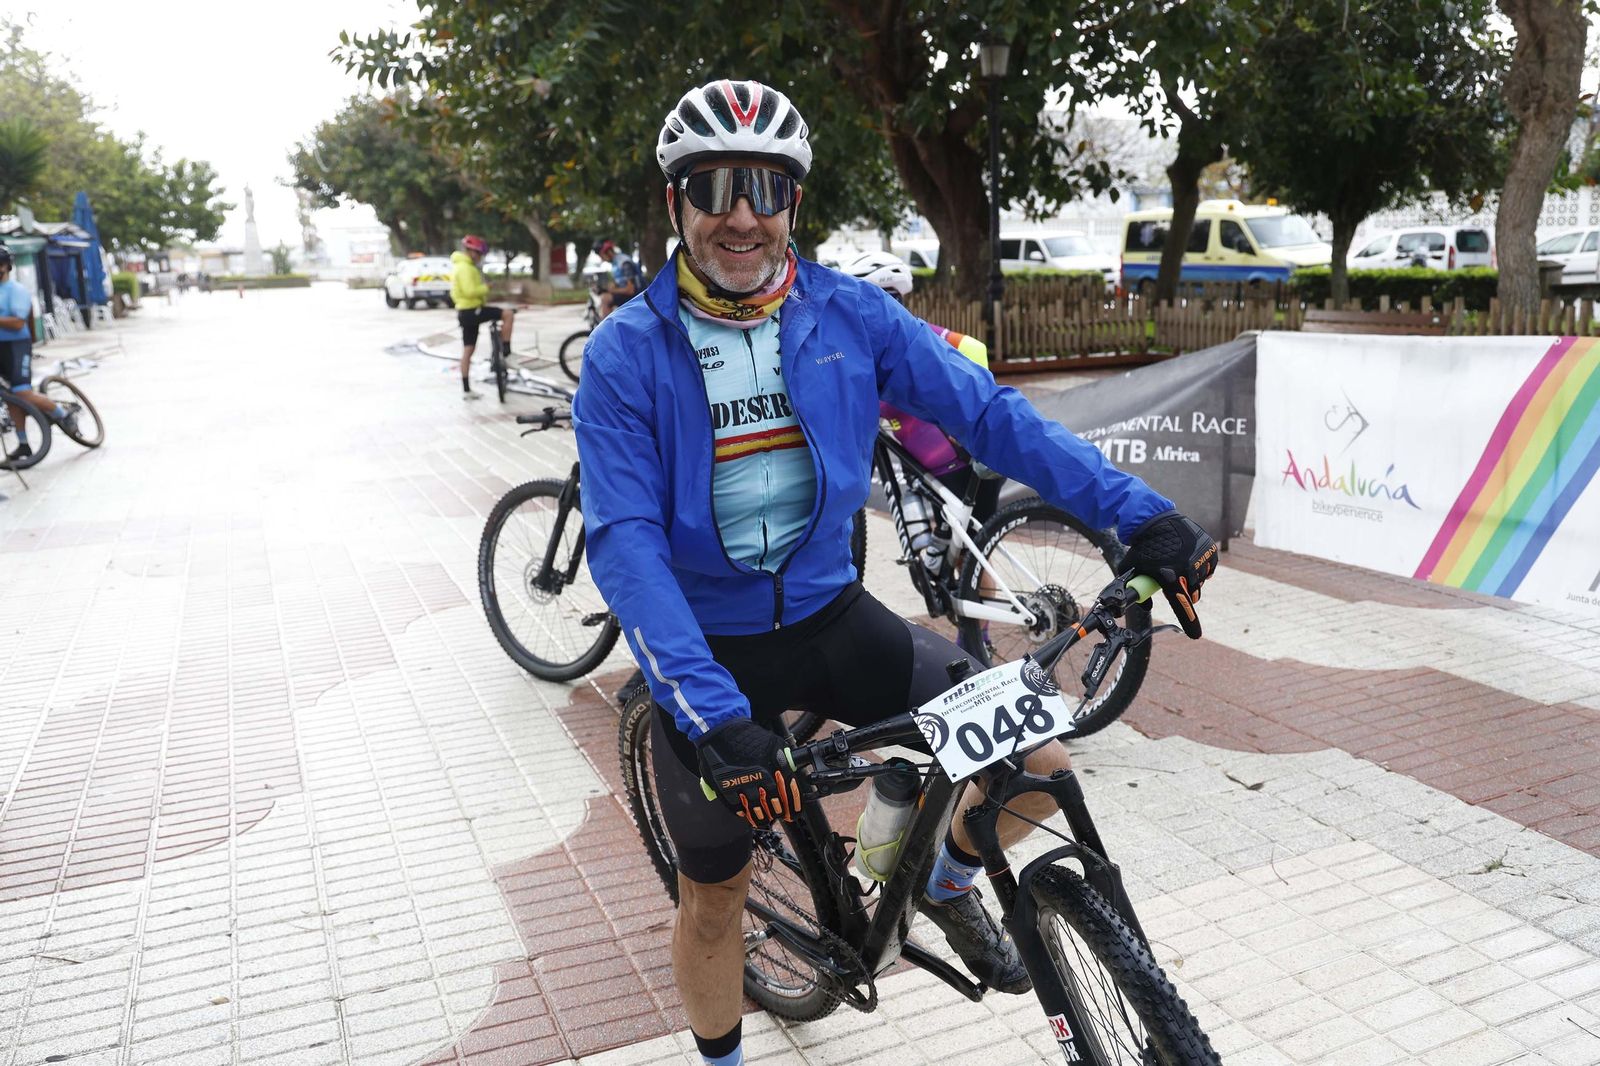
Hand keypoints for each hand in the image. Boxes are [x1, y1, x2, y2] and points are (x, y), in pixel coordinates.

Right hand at [696, 718, 800, 827]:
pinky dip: (743, 812)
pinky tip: (747, 813)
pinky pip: (737, 807)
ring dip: (762, 817)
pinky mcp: (726, 788)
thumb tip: (791, 772)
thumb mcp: (773, 743)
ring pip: (757, 809)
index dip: (793, 807)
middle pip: (774, 804)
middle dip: (779, 812)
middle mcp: (761, 777)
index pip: (790, 793)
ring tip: (764, 818)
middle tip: (779, 814)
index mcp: (776, 766)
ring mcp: (743, 784)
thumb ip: (783, 760)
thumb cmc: (747, 736)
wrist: (720, 730)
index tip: (793, 813)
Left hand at [1123, 511, 1217, 637]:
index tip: (1195, 635)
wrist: (1155, 520)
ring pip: (1201, 582)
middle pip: (1193, 595)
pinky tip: (1189, 560)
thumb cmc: (1142, 547)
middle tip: (1176, 584)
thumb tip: (1146, 606)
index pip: (1181, 604)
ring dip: (1192, 580)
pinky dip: (1201, 568)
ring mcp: (1200, 559)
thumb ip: (1137, 590)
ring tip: (1179, 566)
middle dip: (1186, 594)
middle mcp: (1187, 569)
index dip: (1189, 622)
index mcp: (1169, 576)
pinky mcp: (1209, 550)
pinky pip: (1209, 569)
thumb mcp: (1132, 568)